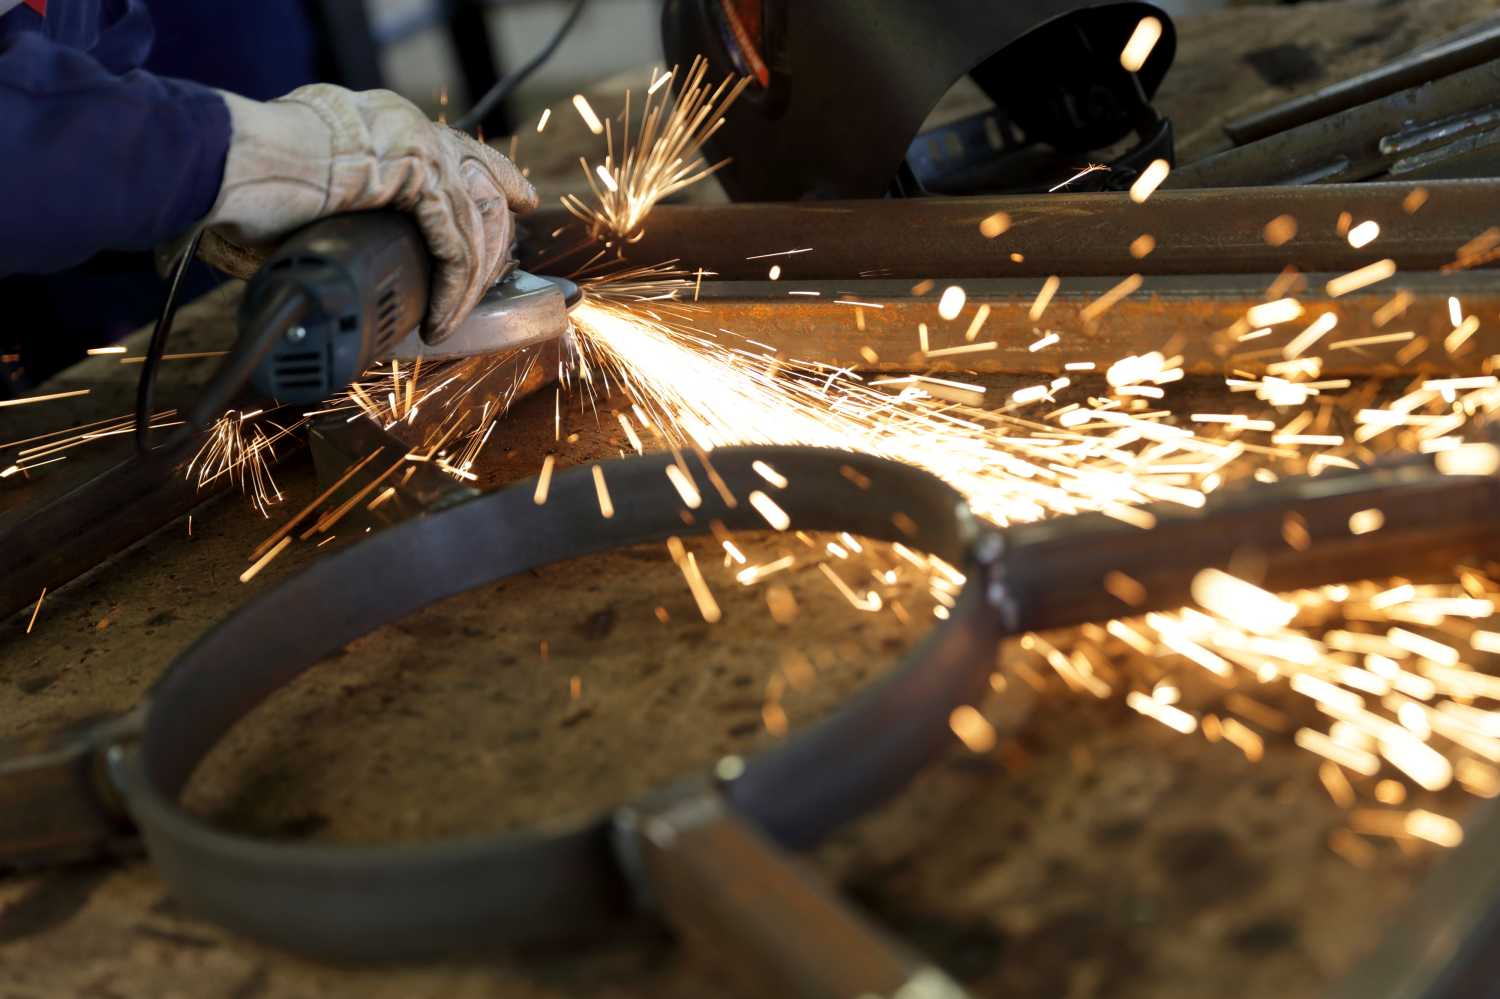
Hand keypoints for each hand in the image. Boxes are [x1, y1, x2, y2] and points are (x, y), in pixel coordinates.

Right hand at [200, 85, 538, 343]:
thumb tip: (300, 271)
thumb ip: (317, 227)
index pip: (449, 146)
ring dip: (470, 278)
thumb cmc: (230, 186)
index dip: (490, 174)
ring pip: (477, 215)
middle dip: (501, 231)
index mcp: (372, 122)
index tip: (517, 200)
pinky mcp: (416, 171)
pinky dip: (453, 287)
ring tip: (449, 320)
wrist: (222, 165)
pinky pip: (457, 240)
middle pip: (480, 176)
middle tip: (503, 276)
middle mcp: (400, 122)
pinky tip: (439, 320)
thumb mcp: (289, 206)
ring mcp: (413, 140)